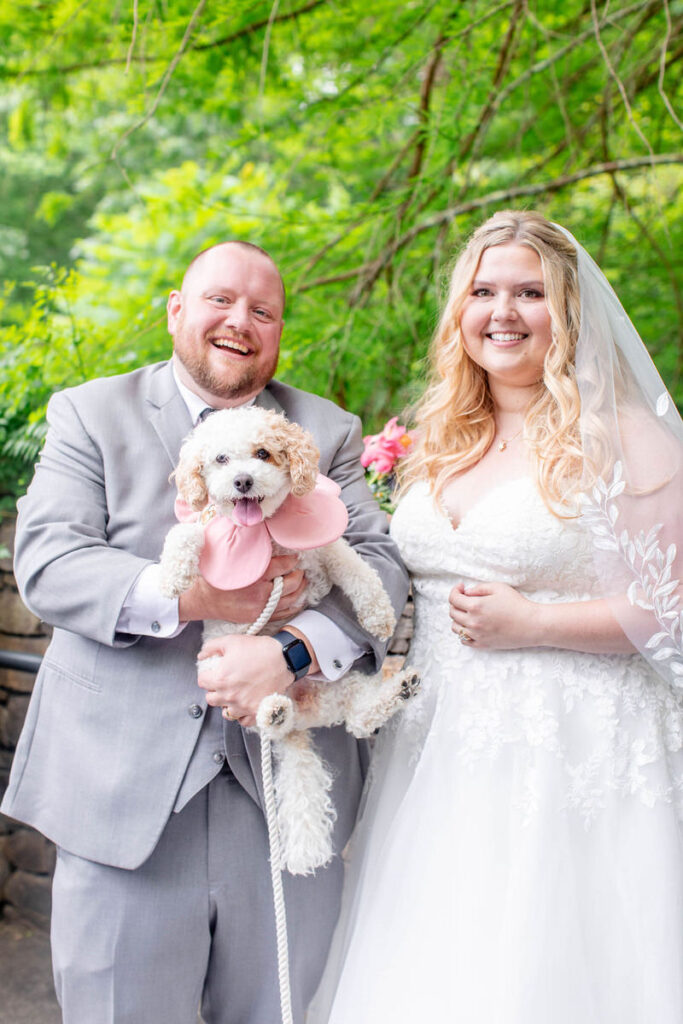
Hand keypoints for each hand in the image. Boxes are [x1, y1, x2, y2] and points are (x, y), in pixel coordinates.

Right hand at [178, 555, 306, 624]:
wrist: (202, 599)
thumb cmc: (213, 575)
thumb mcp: (229, 556)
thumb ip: (248, 547)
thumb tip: (260, 531)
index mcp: (252, 574)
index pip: (282, 566)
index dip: (292, 560)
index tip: (295, 557)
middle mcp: (259, 592)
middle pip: (291, 584)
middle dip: (299, 575)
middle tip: (301, 569)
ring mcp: (259, 607)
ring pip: (290, 599)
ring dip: (300, 590)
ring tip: (303, 582)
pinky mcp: (257, 616)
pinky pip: (282, 613)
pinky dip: (293, 606)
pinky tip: (298, 600)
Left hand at [197, 633, 297, 727]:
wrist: (285, 659)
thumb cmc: (260, 650)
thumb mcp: (232, 641)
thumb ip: (211, 647)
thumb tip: (201, 655)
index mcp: (220, 679)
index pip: (202, 682)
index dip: (206, 675)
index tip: (213, 672)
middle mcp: (229, 696)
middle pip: (211, 698)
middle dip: (214, 690)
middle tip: (224, 682)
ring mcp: (242, 707)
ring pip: (225, 712)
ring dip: (227, 704)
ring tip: (234, 695)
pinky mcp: (256, 712)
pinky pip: (243, 721)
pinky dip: (242, 715)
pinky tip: (244, 706)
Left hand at [448, 581, 535, 648]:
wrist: (532, 624)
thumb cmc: (517, 604)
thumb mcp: (498, 588)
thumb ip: (479, 588)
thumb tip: (466, 593)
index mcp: (475, 606)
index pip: (453, 599)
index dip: (455, 590)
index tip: (461, 587)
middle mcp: (473, 622)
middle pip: (452, 613)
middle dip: (456, 603)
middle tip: (465, 598)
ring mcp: (477, 635)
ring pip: (455, 628)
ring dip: (458, 618)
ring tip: (467, 612)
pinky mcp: (483, 644)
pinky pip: (464, 640)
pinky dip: (463, 632)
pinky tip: (471, 625)